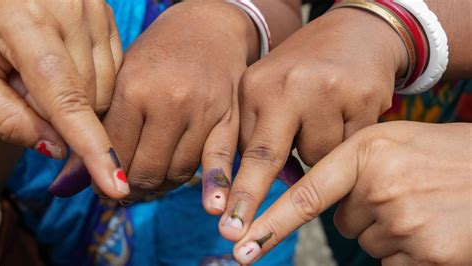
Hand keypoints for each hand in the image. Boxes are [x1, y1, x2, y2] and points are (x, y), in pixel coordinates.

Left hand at [0, 0, 126, 197]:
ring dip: (79, 95)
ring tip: (43, 71)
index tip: (115, 183)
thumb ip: (10, 118)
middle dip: (59, 111)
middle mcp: (71, 11)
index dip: (91, 146)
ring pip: (106, 86)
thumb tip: (59, 150)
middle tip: (25, 89)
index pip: (68, 100)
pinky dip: (92, 78)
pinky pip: (113, 68)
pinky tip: (66, 63)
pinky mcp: (106, 13)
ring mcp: (94, 9)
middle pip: (89, 96)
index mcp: (27, 21)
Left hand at [50, 1, 258, 203]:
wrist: (210, 29)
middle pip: (144, 170)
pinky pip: (213, 167)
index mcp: (134, 87)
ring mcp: (203, 112)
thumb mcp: (123, 79)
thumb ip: (99, 130)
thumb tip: (65, 186)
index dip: (102, 176)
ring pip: (176, 174)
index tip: (100, 184)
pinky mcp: (229, 120)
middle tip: (123, 191)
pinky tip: (195, 198)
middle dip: (128, 188)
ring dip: (159, 187)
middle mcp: (170, 101)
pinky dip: (202, 188)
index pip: (112, 153)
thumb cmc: (159, 54)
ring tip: (150, 183)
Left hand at [219, 7, 407, 239]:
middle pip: (266, 156)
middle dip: (250, 197)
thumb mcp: (271, 91)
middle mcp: (286, 85)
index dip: (229, 186)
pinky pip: (350, 147)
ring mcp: (326, 90)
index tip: (223, 222)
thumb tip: (270, 184)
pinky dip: (346, 142)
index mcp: (256, 86)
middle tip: (234, 234)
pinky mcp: (362, 97)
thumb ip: (261, 134)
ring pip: (318, 158)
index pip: (238, 146)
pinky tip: (346, 115)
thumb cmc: (305, 72)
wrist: (356, 33)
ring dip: (319, 154)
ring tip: (323, 120)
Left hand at [230, 121, 471, 264]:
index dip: (270, 223)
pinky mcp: (429, 255)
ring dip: (390, 232)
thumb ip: (355, 164)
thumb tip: (324, 199)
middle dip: (365, 215)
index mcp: (368, 151)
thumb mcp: (397, 140)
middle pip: (343, 222)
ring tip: (424, 207)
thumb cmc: (448, 154)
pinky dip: (409, 253)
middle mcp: (380, 185)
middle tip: (405, 194)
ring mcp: (405, 222)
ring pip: (369, 243)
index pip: (307, 194)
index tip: (241, 245)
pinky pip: (393, 264)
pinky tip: (435, 229)